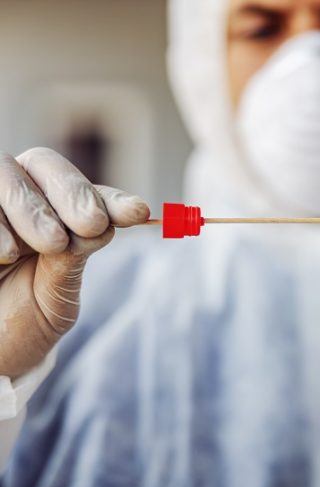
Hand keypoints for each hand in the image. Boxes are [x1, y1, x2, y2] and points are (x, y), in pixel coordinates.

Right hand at [0, 148, 148, 377]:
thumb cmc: (22, 323)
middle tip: (91, 224)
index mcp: (55, 214)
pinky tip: (7, 253)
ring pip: (5, 172)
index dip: (112, 199)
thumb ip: (72, 260)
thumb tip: (103, 224)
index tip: (138, 213)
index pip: (87, 193)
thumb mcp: (56, 295)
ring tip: (52, 244)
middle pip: (43, 163)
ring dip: (33, 207)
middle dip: (72, 192)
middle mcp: (19, 200)